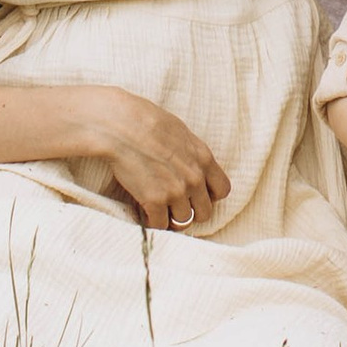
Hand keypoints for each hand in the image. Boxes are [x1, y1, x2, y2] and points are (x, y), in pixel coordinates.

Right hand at [72, 90, 231, 230]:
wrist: (123, 126)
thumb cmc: (147, 122)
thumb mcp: (181, 133)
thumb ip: (190, 154)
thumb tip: (190, 164)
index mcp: (204, 159)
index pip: (222, 190)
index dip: (210, 196)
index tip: (197, 194)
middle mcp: (195, 178)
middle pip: (205, 212)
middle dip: (192, 211)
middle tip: (177, 207)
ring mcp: (176, 191)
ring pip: (184, 221)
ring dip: (172, 218)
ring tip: (160, 211)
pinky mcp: (155, 201)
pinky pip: (161, 225)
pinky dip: (153, 222)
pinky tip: (146, 214)